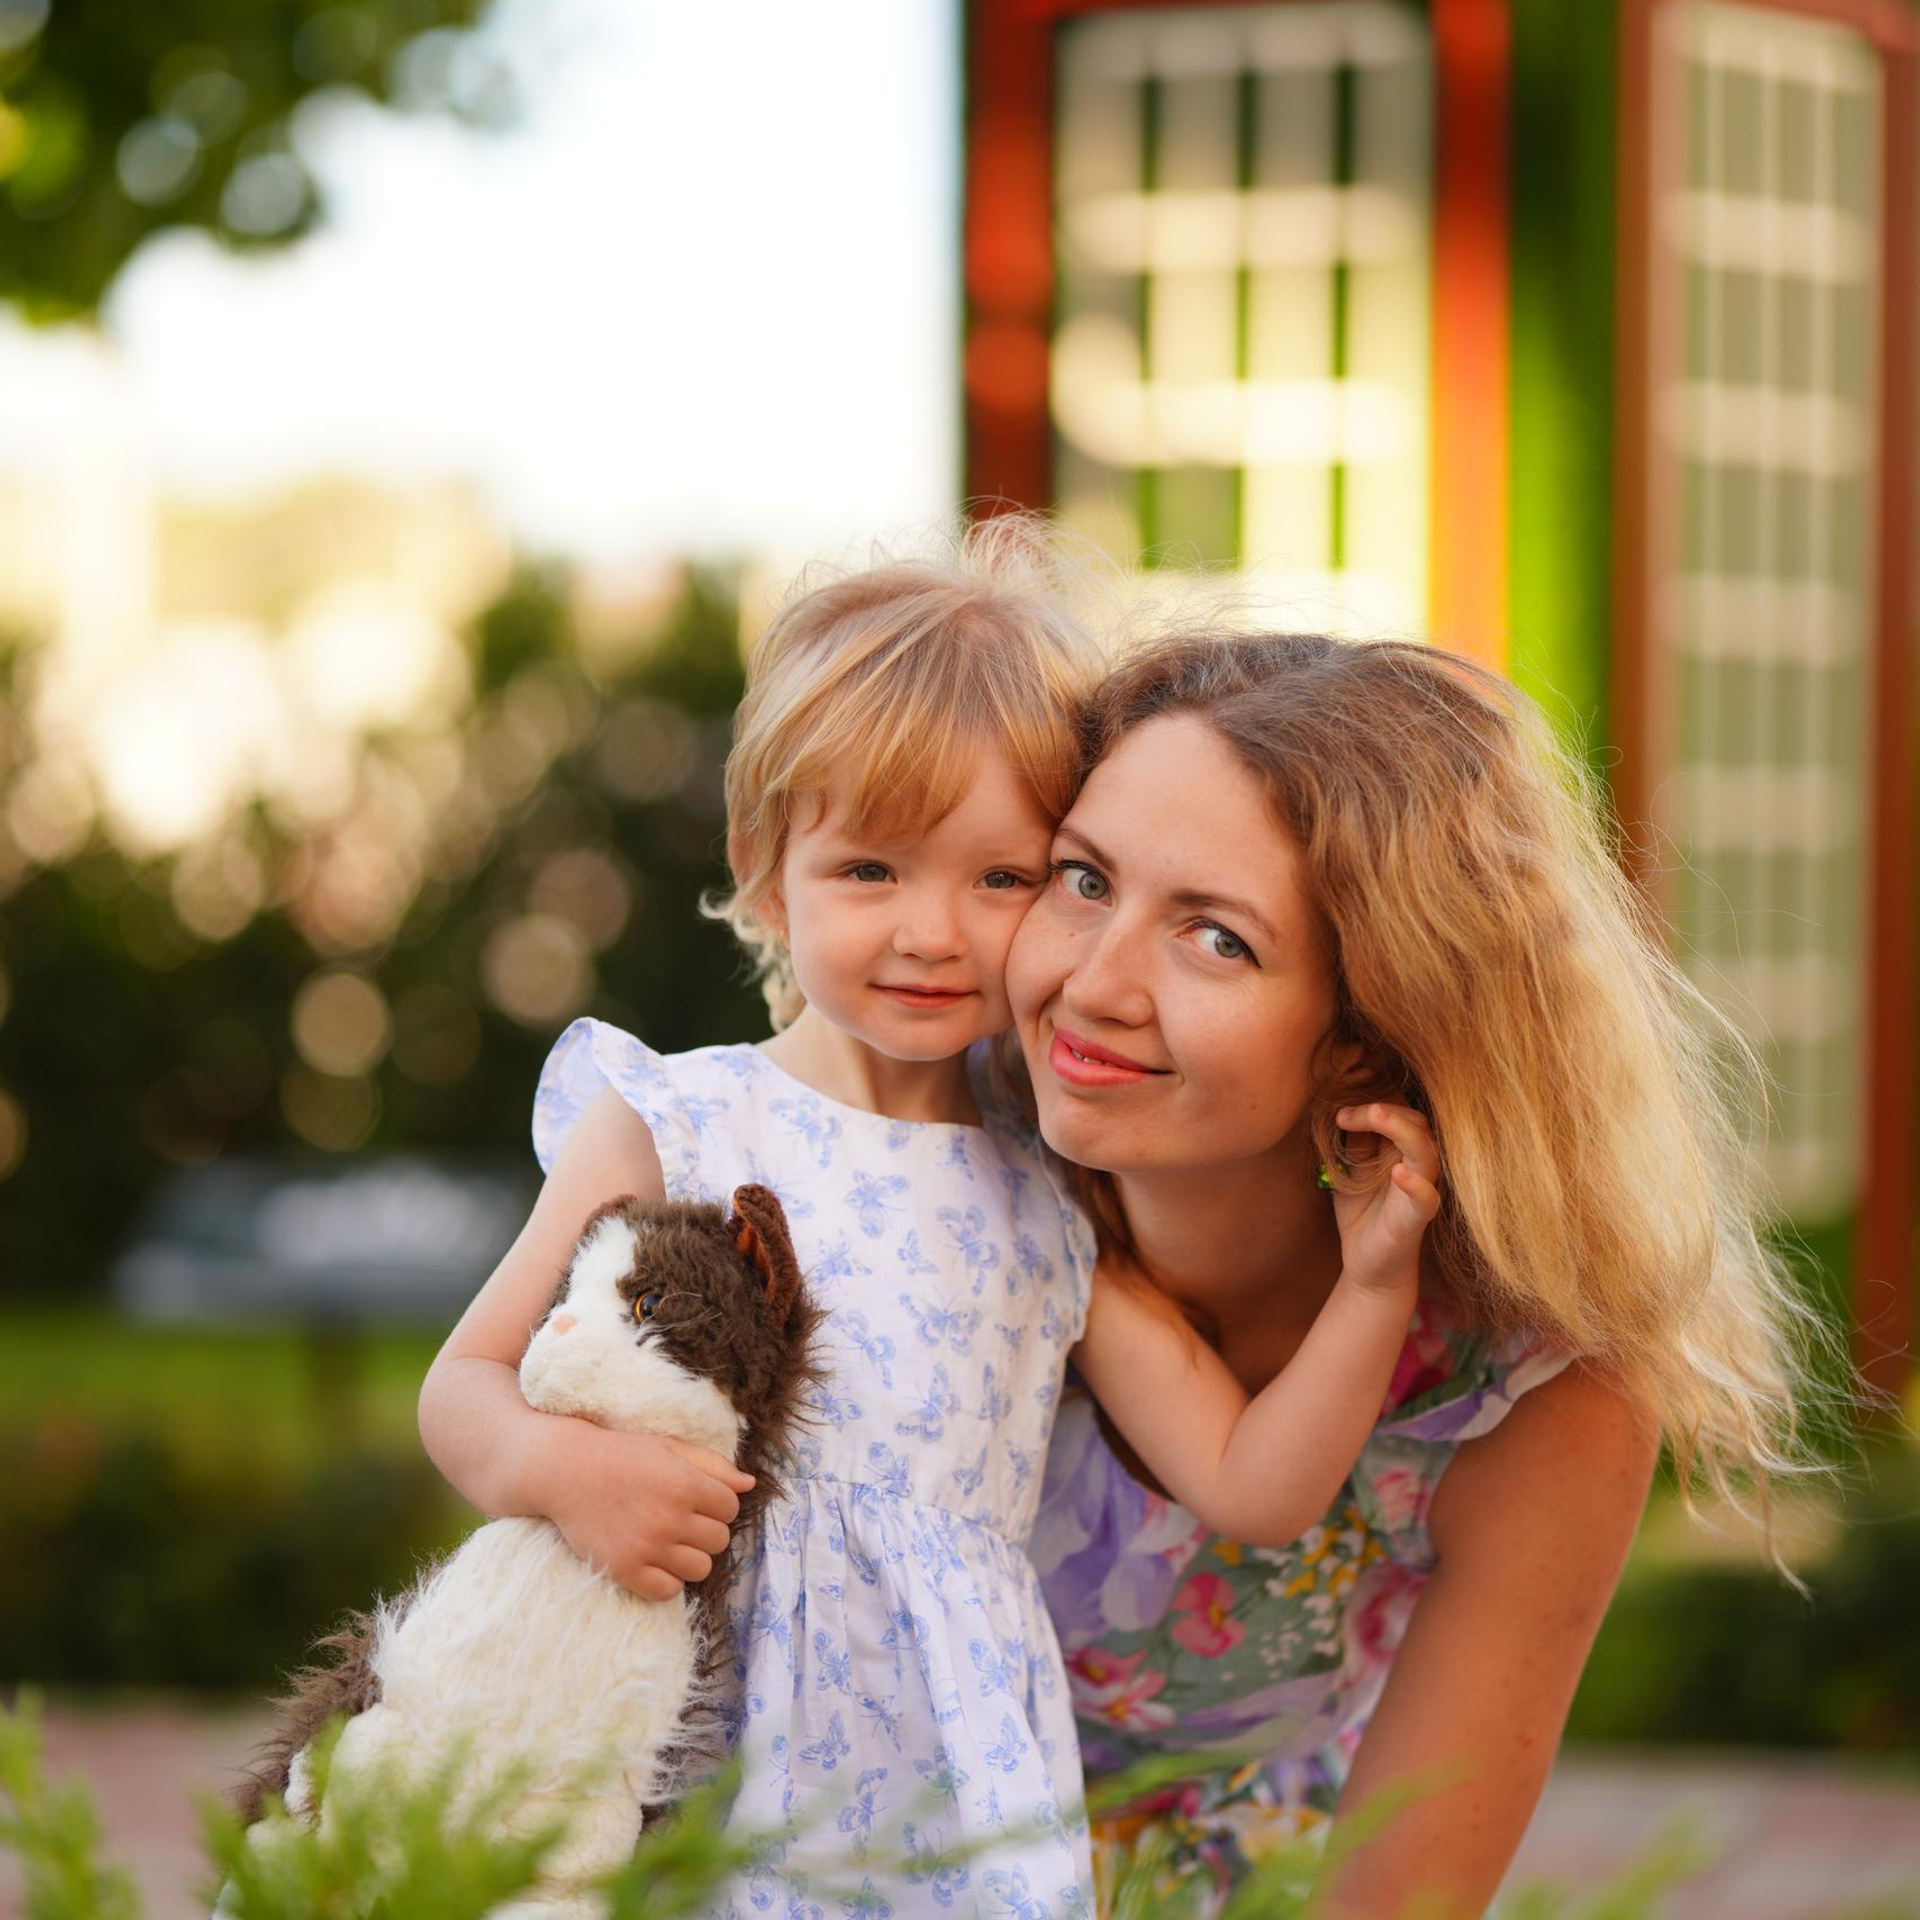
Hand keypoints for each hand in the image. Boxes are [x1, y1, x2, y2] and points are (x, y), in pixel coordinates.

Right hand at [530, 1418, 755, 1601]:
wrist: (567, 1472)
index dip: (717, 1503)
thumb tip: (749, 1484)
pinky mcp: (625, 1570)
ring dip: (690, 1556)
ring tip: (669, 1540)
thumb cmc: (623, 1455)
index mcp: (685, 1484)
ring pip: (700, 1569)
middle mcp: (670, 1518)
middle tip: (680, 1518)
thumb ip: (712, 1465)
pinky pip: (669, 1591)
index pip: (731, 1508)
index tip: (697, 1498)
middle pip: (719, 1540)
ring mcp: (647, 1547)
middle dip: (705, 1529)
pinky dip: (667, 1579)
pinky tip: (654, 1560)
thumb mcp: (669, 1448)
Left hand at [1327, 1102, 1441, 1295]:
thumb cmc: (1362, 1213)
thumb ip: (1355, 1144)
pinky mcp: (1417, 1219)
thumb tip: (1346, 1109)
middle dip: (1383, 1111)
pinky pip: (1427, 1199)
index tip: (1340, 1115)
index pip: (1401, 1114)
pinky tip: (1398, 1174)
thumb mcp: (1350, 1172)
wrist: (1366, 1265)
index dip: (1372, 1107)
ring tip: (1377, 1115)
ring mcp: (1420, 1192)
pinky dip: (1417, 1185)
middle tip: (1345, 1116)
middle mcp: (1418, 1168)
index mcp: (1403, 1152)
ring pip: (1427, 1153)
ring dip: (1402, 1131)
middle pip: (1418, 1124)